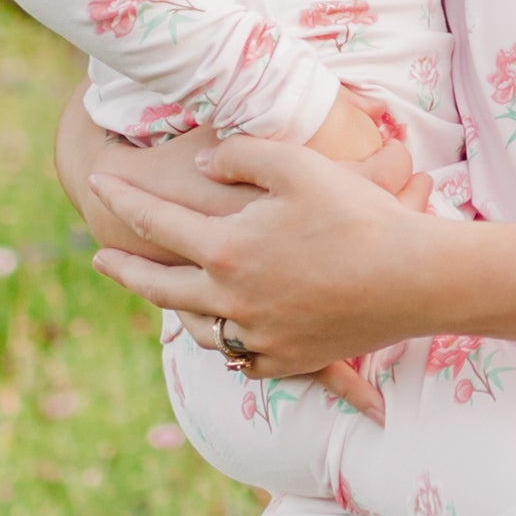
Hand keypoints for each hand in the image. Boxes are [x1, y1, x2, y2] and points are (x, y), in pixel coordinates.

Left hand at [87, 133, 446, 377]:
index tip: (99, 186)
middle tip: (100, 259)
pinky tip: (225, 331)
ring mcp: (259, 336)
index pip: (156, 222)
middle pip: (159, 286)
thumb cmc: (360, 213)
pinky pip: (243, 356)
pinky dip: (228, 342)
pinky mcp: (289, 360)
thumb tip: (205, 168)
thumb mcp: (297, 164)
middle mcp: (232, 300)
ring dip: (173, 309)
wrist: (416, 278)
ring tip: (162, 296)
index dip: (123, 201)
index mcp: (226, 250)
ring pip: (197, 327)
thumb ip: (241, 155)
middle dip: (125, 269)